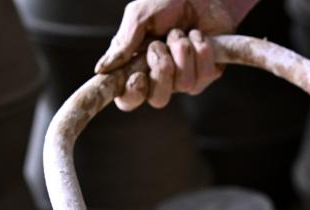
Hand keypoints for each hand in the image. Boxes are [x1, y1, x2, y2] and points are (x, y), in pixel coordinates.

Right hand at [95, 0, 234, 110]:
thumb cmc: (168, 3)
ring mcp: (185, 80)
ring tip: (179, 33)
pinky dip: (200, 48)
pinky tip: (198, 36)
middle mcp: (160, 79)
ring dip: (181, 51)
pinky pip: (204, 75)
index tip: (137, 77)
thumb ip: (123, 43)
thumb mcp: (140, 16)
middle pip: (158, 100)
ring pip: (184, 84)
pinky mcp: (207, 75)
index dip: (131, 95)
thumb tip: (102, 69)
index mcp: (136, 67)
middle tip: (159, 45)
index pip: (128, 99)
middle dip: (161, 70)